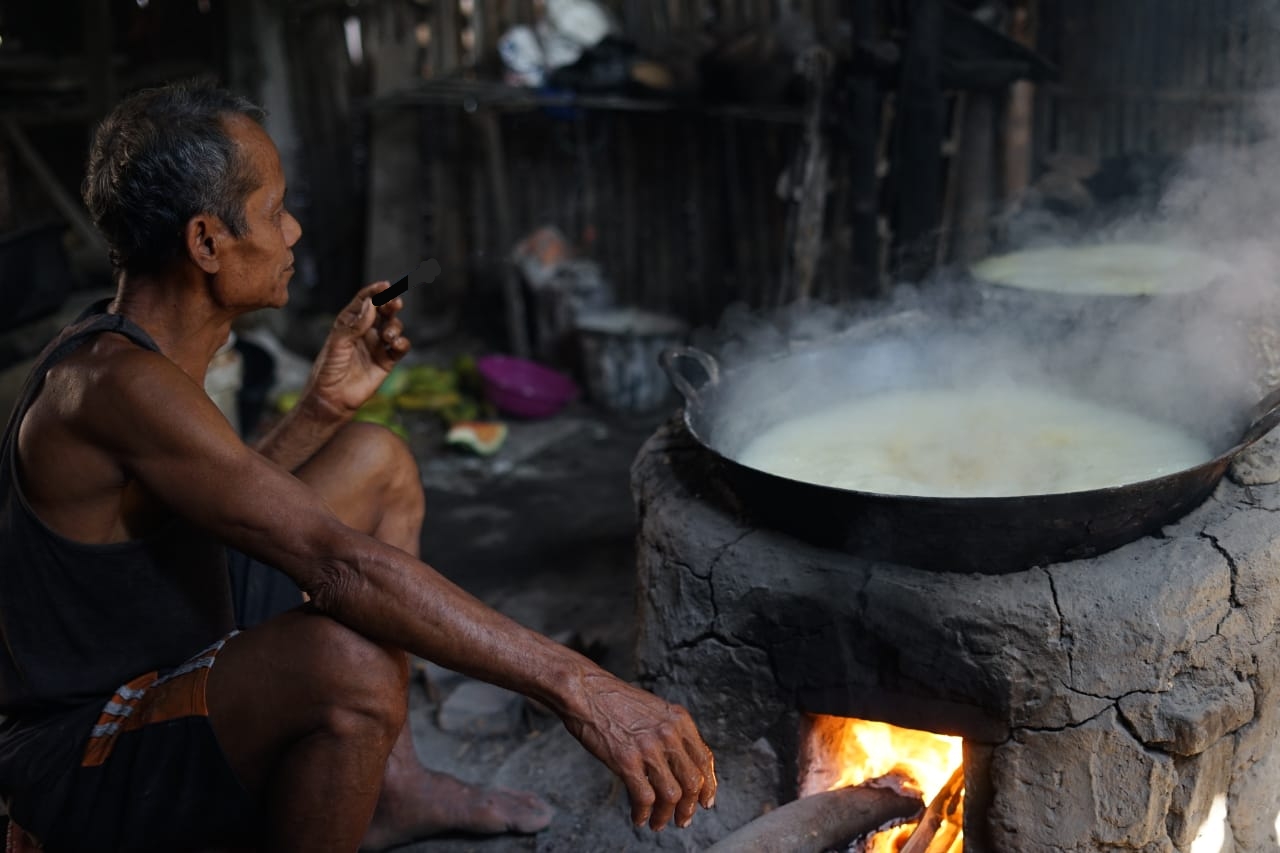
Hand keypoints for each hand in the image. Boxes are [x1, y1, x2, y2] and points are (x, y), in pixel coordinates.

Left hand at [305, 281, 410, 416]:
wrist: (332, 398)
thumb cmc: (328, 369)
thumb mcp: (338, 343)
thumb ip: (355, 324)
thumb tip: (371, 304)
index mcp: (349, 323)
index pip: (364, 301)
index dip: (375, 292)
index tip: (385, 286)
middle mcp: (364, 331)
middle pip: (383, 311)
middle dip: (390, 305)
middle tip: (395, 303)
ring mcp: (376, 346)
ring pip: (393, 327)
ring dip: (395, 327)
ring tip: (388, 337)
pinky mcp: (386, 361)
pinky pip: (400, 348)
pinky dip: (402, 344)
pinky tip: (397, 345)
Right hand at [562, 673, 715, 830]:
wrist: (584, 690)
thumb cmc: (613, 700)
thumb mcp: (653, 710)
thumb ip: (669, 733)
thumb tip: (678, 764)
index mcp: (679, 720)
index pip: (705, 760)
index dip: (708, 786)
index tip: (705, 802)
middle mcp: (669, 734)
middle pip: (692, 781)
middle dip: (689, 807)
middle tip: (683, 820)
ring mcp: (649, 748)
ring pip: (672, 794)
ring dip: (667, 815)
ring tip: (659, 824)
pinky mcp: (626, 760)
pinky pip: (645, 797)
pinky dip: (644, 813)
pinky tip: (638, 817)